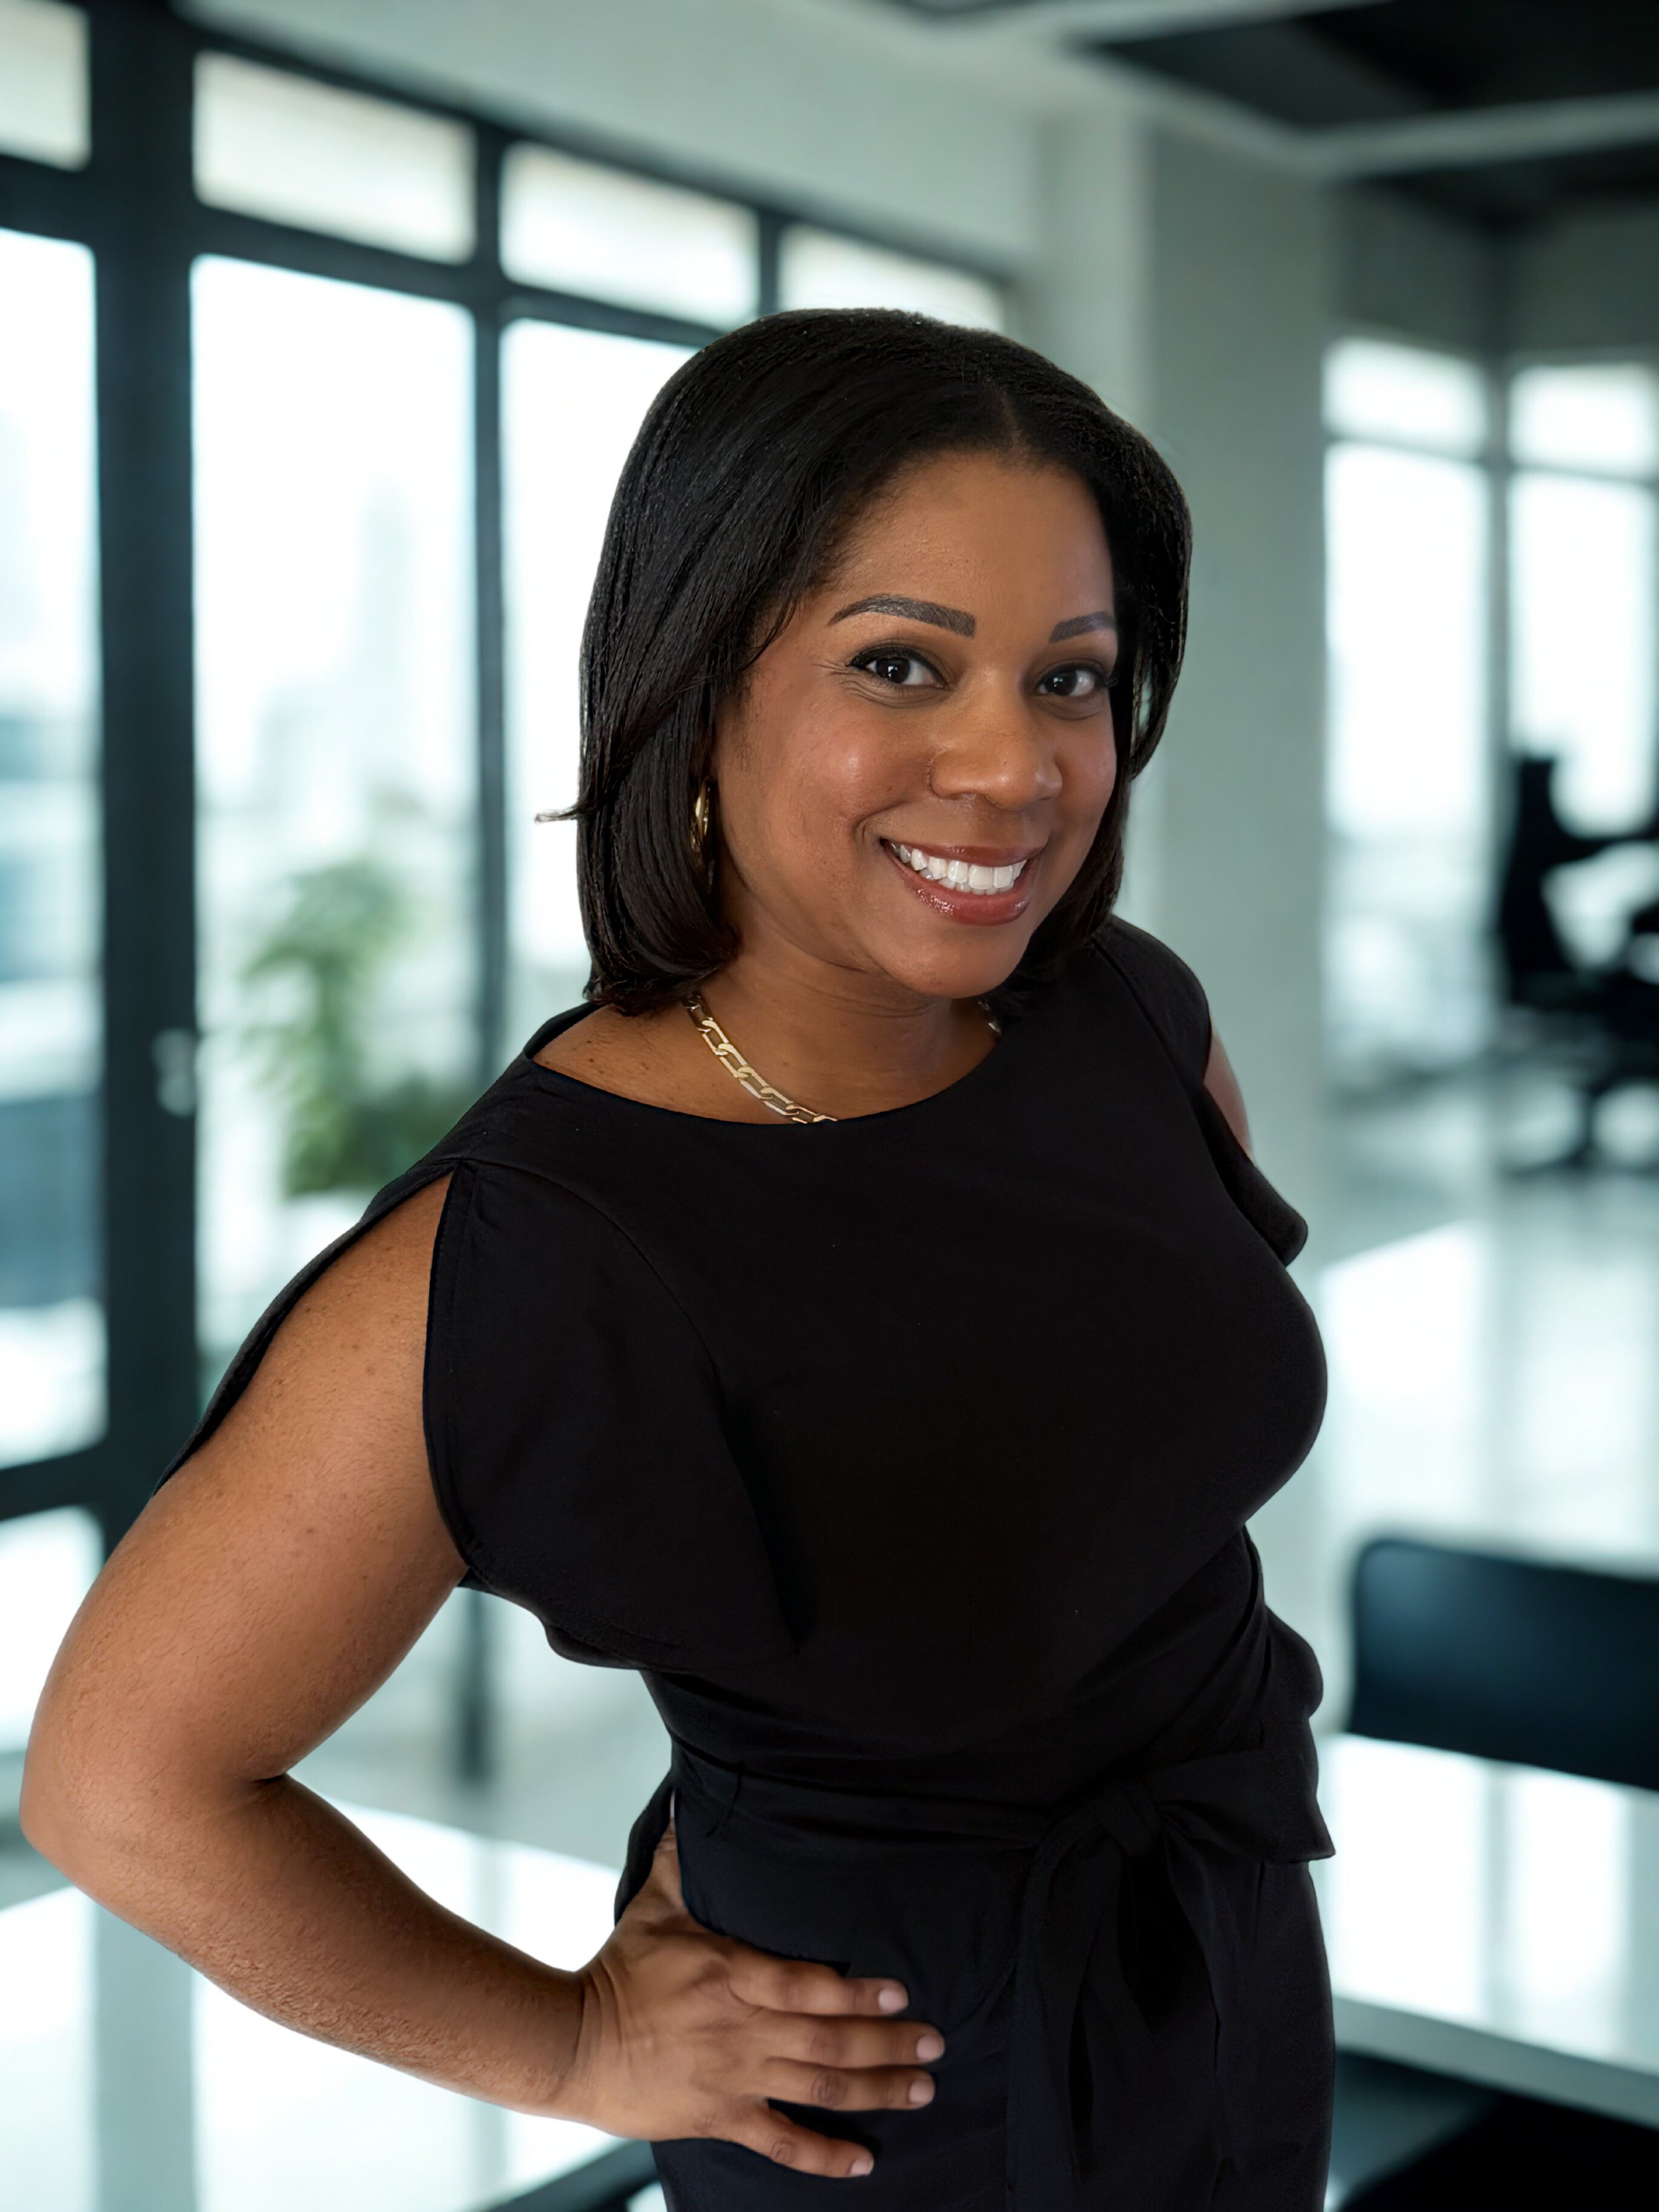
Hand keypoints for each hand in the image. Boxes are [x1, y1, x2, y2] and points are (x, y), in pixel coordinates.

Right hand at [556, 1818, 944, 2177]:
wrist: (572, 2043)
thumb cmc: (619, 1968)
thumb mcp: (654, 1902)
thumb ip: (683, 1853)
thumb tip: (688, 1791)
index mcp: (730, 1974)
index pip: (806, 1985)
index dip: (856, 1992)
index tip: (900, 1993)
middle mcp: (741, 2030)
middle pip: (828, 2041)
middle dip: (888, 2045)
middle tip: (937, 2043)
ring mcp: (734, 2078)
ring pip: (819, 2088)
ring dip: (876, 2091)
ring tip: (923, 2091)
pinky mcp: (719, 2118)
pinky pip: (781, 2141)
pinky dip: (824, 2156)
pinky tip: (864, 2164)